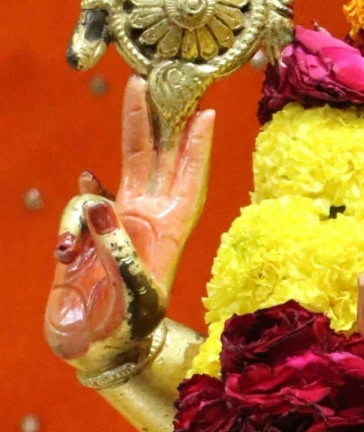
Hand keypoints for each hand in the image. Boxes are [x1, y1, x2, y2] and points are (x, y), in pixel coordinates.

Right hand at [44, 77, 213, 363]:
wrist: (94, 352)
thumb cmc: (122, 329)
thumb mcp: (130, 291)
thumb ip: (116, 247)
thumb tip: (98, 202)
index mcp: (170, 232)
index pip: (190, 181)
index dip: (198, 148)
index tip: (207, 113)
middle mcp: (149, 220)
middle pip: (158, 159)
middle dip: (160, 118)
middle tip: (158, 80)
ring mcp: (119, 225)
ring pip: (126, 167)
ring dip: (129, 132)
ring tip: (133, 95)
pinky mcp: (89, 235)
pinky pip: (89, 200)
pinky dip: (88, 189)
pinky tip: (88, 180)